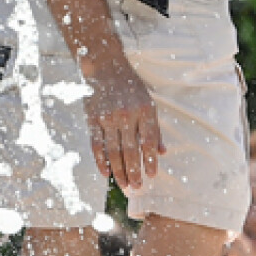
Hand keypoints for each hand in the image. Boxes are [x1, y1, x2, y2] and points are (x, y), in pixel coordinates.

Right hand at [83, 57, 163, 189]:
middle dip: (134, 172)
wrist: (105, 67)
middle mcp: (126, 115)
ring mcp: (108, 118)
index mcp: (145, 110)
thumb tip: (162, 153)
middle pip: (130, 150)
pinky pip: (97, 145)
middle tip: (137, 188)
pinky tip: (106, 173)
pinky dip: (101, 161)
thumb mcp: (149, 103)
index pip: (149, 142)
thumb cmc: (131, 87)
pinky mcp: (93, 120)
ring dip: (119, 171)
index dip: (150, 161)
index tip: (152, 176)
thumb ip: (155, 129)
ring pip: (113, 151)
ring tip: (124, 185)